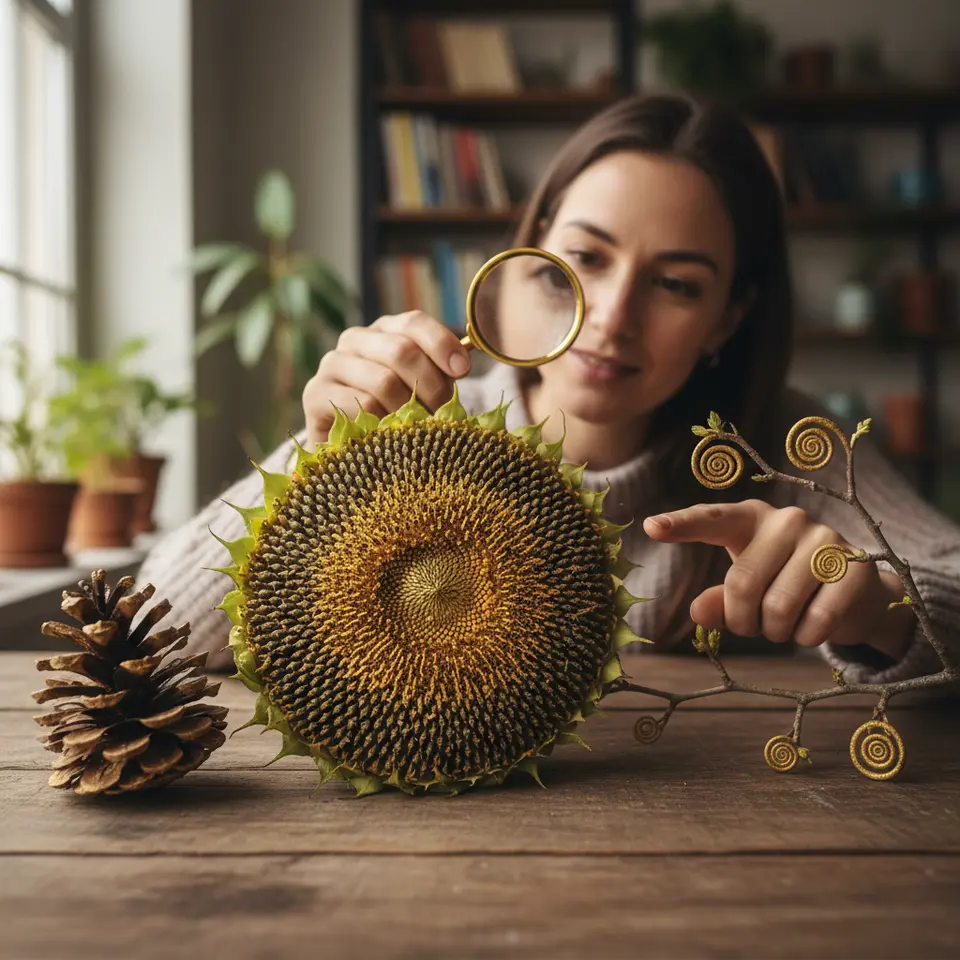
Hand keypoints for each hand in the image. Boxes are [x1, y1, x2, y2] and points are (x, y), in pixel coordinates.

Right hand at [302, 311, 470, 445]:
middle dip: (431, 385)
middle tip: (444, 414)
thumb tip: (462, 365)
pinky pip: (362, 406)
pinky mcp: (315, 393)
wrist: (351, 450)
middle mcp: (355, 339)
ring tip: (420, 431)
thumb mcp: (422, 390)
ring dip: (409, 410)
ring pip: (383, 381)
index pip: (413, 323)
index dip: (441, 344)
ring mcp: (332, 364)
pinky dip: (385, 424)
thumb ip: (439, 373)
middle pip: (401, 351)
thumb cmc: (395, 416)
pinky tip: (392, 436)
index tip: (463, 371)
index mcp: (384, 331)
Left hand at [642, 499, 914, 659]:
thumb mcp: (748, 591)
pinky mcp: (855, 567)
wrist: (856, 593)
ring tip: (784, 625)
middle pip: (743, 583)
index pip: (712, 518)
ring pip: (779, 606)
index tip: (651, 527)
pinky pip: (816, 621)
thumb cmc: (786, 586)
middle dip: (742, 620)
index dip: (681, 524)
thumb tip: (696, 612)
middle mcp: (787, 519)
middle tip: (753, 626)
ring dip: (776, 632)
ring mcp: (825, 539)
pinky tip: (813, 628)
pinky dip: (807, 638)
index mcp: (751, 518)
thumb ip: (720, 600)